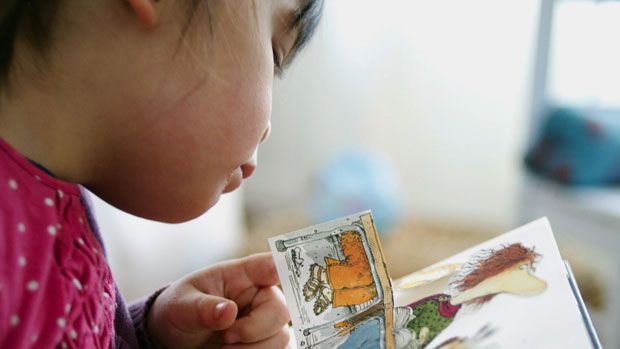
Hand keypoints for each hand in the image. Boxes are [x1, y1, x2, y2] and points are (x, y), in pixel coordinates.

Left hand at [146, 253, 290, 348]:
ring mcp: (267, 322)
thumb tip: (228, 311)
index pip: (269, 265)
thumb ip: (203, 307)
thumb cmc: (180, 310)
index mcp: (242, 276)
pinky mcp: (267, 343)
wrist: (174, 337)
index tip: (277, 274)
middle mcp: (261, 297)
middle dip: (254, 329)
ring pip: (283, 337)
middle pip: (281, 310)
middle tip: (226, 336)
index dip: (281, 266)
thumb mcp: (182, 305)